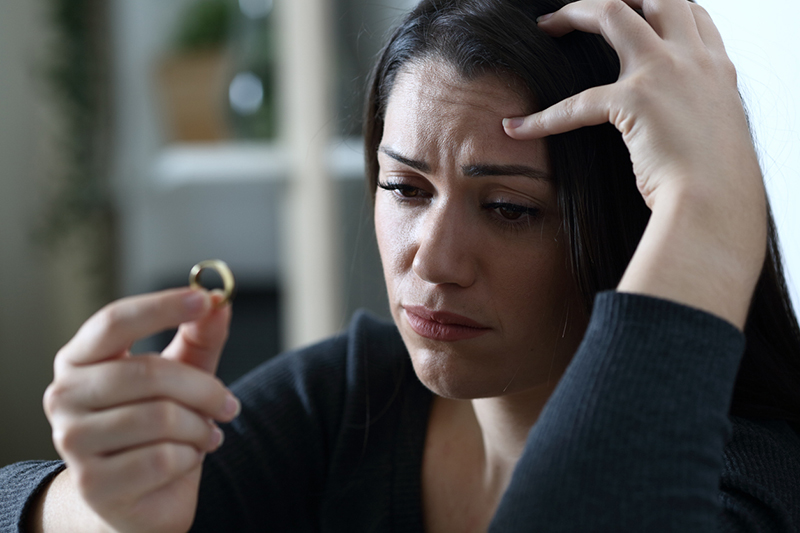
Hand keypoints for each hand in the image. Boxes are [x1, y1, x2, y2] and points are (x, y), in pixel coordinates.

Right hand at [43, 288, 237, 531]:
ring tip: (205, 435)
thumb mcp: (183, 373)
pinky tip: (186, 459)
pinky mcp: (92, 483)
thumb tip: (219, 301)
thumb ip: (200, 337)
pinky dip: (189, 457)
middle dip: (204, 389)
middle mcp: (64, 395)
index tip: (205, 299)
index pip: (114, 321)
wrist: (136, 495)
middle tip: (230, 405)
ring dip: (199, 427)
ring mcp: (72, 440)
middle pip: (148, 372)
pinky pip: (162, 458)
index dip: (162, 306)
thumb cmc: (158, 425)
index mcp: (79, 359)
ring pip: (161, 417)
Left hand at [504, 0, 765, 326]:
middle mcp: (696, 60)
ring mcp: (667, 72)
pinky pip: (577, 102)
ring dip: (576, 13)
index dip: (660, 9)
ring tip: (546, 26)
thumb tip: (674, 138)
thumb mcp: (715, 143)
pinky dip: (542, 117)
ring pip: (614, 13)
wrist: (718, 207)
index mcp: (718, 70)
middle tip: (582, 11)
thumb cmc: (716, 190)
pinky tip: (517, 129)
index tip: (635, 13)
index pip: (692, 15)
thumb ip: (694, 124)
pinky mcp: (636, 99)